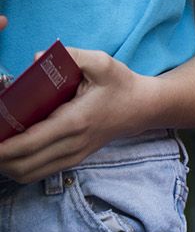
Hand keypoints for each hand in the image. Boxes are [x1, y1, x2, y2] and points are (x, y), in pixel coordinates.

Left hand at [0, 48, 155, 183]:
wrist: (143, 107)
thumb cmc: (121, 85)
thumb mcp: (102, 62)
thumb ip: (72, 56)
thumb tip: (35, 58)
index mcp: (75, 121)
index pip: (28, 144)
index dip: (1, 147)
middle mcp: (72, 145)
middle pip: (21, 166)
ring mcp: (73, 156)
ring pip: (27, 175)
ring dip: (6, 165)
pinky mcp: (73, 160)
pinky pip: (38, 173)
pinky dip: (18, 168)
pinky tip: (13, 152)